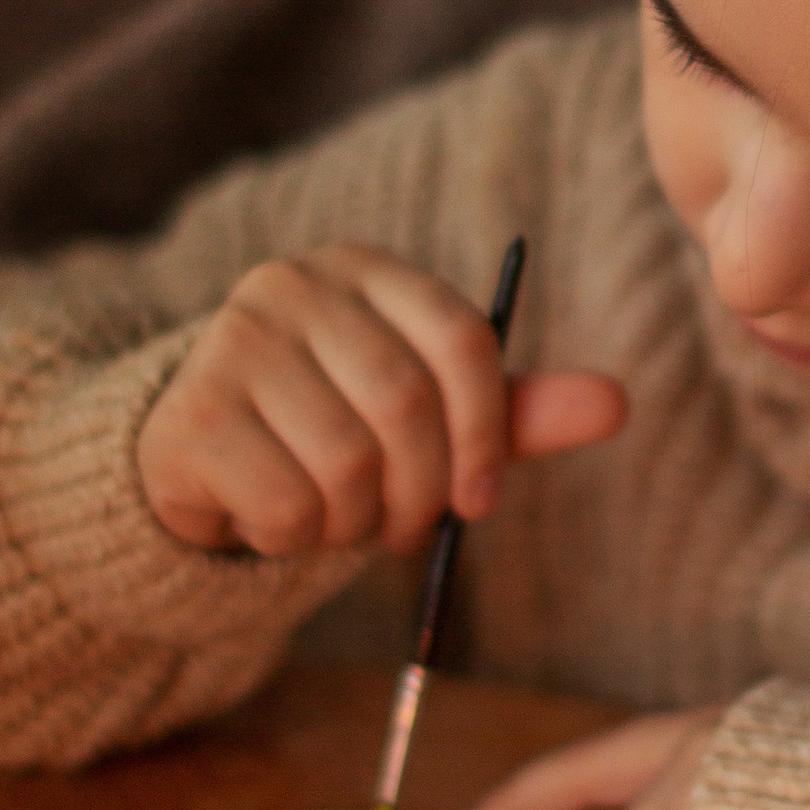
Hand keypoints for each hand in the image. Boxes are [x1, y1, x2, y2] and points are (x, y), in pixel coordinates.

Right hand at [137, 246, 625, 556]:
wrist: (199, 461)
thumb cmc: (332, 430)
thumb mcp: (430, 416)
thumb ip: (514, 409)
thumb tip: (617, 403)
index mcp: (367, 271)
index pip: (464, 340)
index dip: (488, 434)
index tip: (480, 501)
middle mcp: (295, 285)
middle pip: (408, 404)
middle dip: (420, 491)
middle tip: (400, 527)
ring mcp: (234, 341)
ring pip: (347, 462)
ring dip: (354, 521)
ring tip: (334, 516)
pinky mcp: (192, 413)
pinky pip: (287, 504)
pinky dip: (297, 538)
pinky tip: (276, 519)